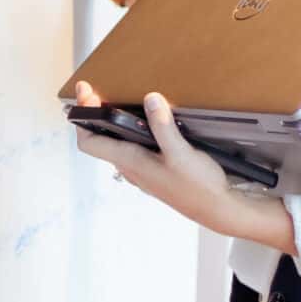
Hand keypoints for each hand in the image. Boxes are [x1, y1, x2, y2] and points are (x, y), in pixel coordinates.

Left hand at [71, 83, 294, 250]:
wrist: (218, 210)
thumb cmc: (199, 187)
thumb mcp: (181, 153)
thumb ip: (163, 126)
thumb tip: (151, 99)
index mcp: (130, 162)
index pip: (89, 142)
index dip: (82, 116)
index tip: (86, 92)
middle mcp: (131, 167)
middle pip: (100, 139)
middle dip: (95, 114)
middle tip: (97, 91)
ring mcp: (142, 170)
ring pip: (117, 144)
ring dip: (113, 123)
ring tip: (117, 102)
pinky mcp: (155, 170)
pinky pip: (134, 148)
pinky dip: (131, 131)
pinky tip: (146, 122)